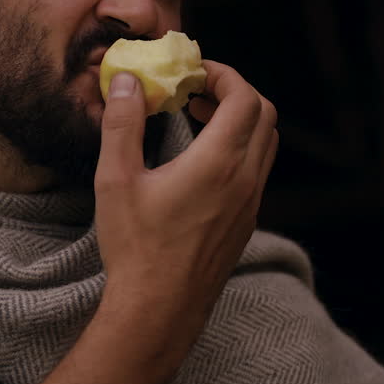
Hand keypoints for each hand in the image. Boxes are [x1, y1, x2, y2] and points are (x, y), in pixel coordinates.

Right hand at [93, 61, 278, 327]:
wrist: (159, 311)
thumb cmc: (136, 248)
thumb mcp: (116, 179)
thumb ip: (123, 124)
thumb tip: (128, 81)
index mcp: (219, 163)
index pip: (244, 97)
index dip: (223, 75)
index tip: (193, 72)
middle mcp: (246, 180)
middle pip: (264, 114)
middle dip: (234, 93)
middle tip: (196, 92)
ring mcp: (251, 204)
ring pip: (266, 143)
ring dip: (240, 121)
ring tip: (198, 121)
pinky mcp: (246, 224)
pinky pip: (258, 171)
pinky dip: (240, 150)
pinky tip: (202, 162)